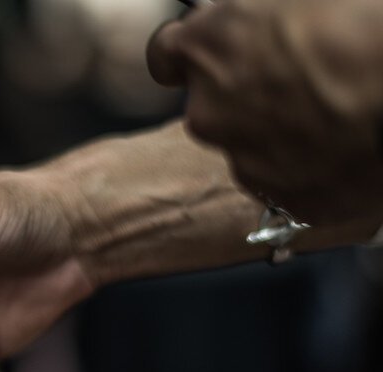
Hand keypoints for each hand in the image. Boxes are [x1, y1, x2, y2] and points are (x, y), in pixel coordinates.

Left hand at [147, 0, 382, 226]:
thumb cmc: (359, 19)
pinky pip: (293, 184)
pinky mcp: (290, 199)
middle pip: (213, 107)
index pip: (167, 55)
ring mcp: (246, 163)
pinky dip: (314, 170)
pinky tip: (351, 148)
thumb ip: (255, 12)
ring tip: (338, 116)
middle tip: (303, 80)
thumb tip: (254, 19)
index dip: (193, 55)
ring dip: (281, 135)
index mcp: (206, 49)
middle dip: (248, 96)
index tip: (212, 53)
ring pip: (252, 149)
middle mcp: (209, 113)